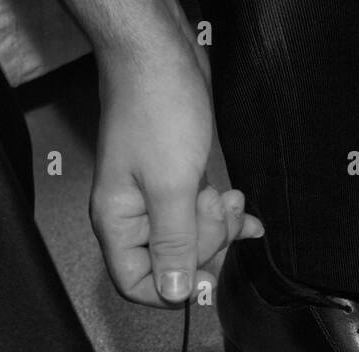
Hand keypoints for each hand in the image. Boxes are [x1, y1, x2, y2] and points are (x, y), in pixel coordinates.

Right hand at [88, 2, 262, 306]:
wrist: (159, 53)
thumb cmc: (154, 106)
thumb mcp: (171, 185)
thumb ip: (174, 243)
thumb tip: (175, 291)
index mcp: (118, 221)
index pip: (137, 283)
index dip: (174, 287)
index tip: (206, 274)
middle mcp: (132, 215)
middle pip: (172, 262)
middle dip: (205, 244)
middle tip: (214, 212)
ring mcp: (154, 198)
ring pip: (192, 238)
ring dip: (219, 226)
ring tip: (227, 198)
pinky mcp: (176, 181)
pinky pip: (201, 214)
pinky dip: (225, 215)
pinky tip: (241, 209)